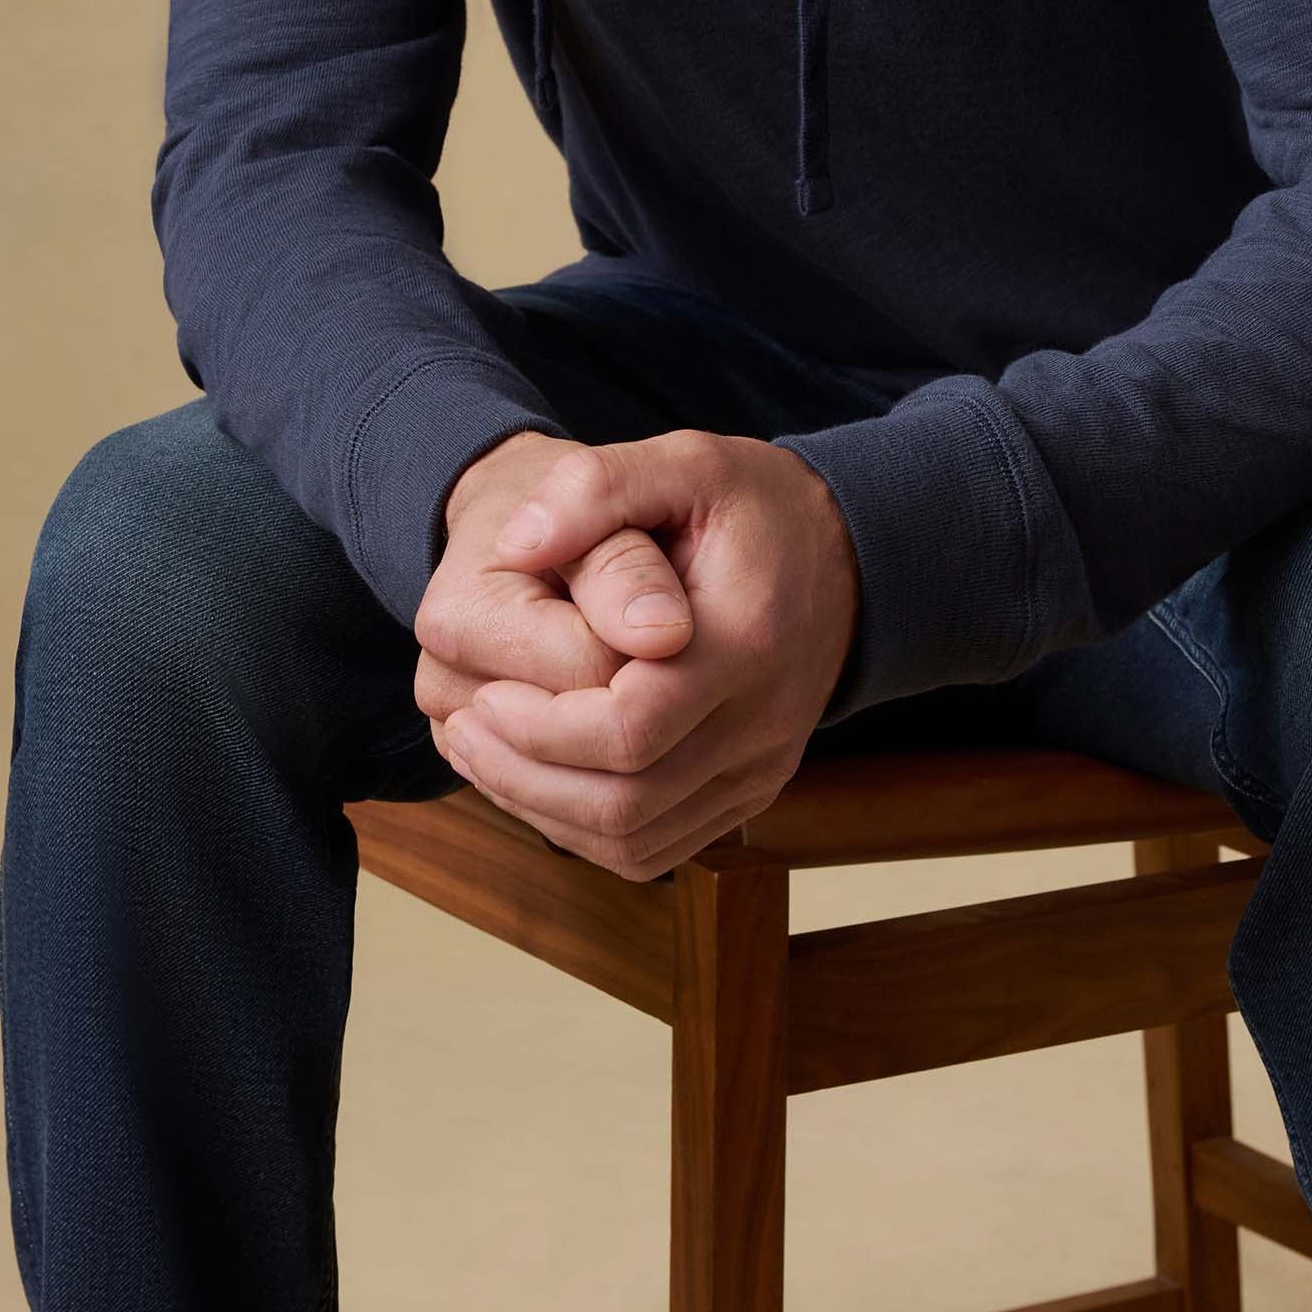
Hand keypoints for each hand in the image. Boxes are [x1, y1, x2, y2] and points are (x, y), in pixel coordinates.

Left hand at [418, 428, 861, 879]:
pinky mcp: (748, 793)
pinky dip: (583, 830)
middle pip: (627, 801)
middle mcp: (763, 724)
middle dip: (525, 775)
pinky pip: (656, 848)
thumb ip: (597, 490)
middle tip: (465, 726)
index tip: (483, 695)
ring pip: (636, 840)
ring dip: (543, 810)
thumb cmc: (753, 507)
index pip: (633, 729)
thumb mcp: (684, 463)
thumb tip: (515, 545)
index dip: (541, 728)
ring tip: (484, 753)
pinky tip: (538, 779)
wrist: (846, 556)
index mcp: (747, 642)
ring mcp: (760, 769)